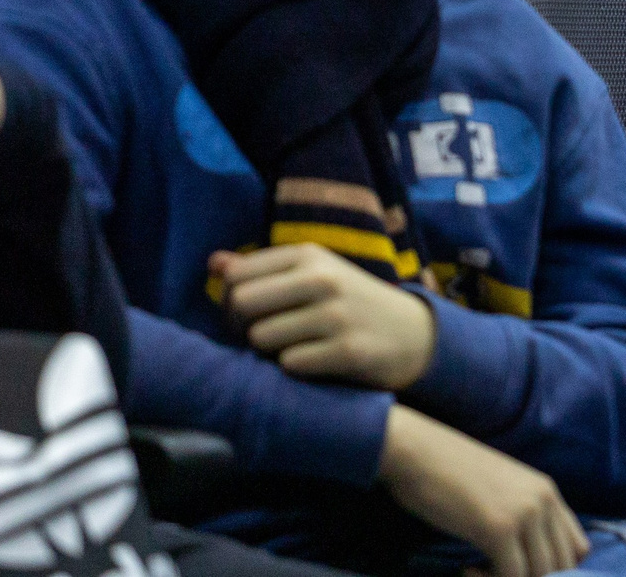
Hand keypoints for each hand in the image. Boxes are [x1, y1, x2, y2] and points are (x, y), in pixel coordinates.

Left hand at [214, 244, 437, 390]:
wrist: (412, 333)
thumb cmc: (349, 303)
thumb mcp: (314, 274)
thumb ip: (263, 269)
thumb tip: (213, 263)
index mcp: (309, 255)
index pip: (237, 276)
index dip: (230, 302)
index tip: (250, 315)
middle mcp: (323, 279)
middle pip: (242, 305)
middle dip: (243, 328)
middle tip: (264, 336)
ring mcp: (337, 314)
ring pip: (261, 338)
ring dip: (268, 352)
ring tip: (292, 348)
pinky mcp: (348, 350)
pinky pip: (290, 364)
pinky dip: (295, 368)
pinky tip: (314, 361)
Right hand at [378, 408, 586, 576]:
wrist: (418, 452)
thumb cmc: (450, 474)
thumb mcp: (500, 491)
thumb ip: (523, 516)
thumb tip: (529, 558)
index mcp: (547, 492)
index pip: (578, 548)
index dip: (555, 571)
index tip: (520, 571)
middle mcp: (544, 501)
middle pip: (562, 566)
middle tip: (496, 575)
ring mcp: (524, 514)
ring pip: (539, 574)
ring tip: (479, 572)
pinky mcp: (499, 529)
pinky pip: (512, 576)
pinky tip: (466, 569)